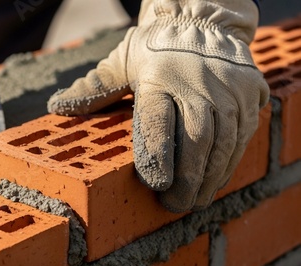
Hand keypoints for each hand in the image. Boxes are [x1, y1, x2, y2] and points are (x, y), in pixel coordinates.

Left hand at [47, 0, 269, 211]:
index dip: (157, 156)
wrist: (201, 21)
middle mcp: (196, 84)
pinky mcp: (250, 92)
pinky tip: (217, 178)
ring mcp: (228, 88)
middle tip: (176, 204)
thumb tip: (55, 107)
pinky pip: (244, 134)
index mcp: (158, 78)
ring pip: (224, 142)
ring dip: (210, 177)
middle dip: (187, 179)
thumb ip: (93, 89)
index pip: (157, 123)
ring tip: (196, 199)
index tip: (155, 184)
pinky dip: (231, 161)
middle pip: (196, 140)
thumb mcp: (120, 62)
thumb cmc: (154, 48)